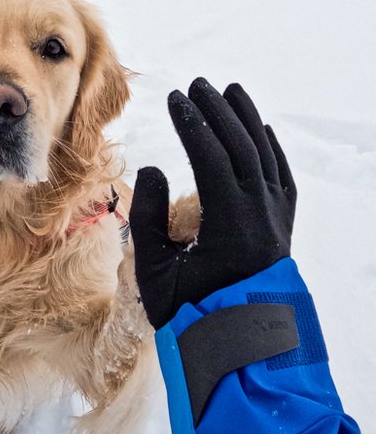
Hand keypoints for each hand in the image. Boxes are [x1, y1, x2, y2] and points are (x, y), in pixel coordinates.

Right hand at [129, 78, 295, 329]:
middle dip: (218, 112)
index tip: (174, 98)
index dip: (192, 125)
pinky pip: (283, 177)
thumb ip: (149, 218)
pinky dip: (272, 148)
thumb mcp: (155, 272)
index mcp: (231, 226)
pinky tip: (261, 129)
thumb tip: (153, 169)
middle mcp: (262, 217)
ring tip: (230, 90)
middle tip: (196, 84)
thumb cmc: (192, 312)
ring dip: (246, 120)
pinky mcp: (285, 228)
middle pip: (242, 149)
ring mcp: (278, 221)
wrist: (242, 349)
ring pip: (266, 158)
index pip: (212, 159)